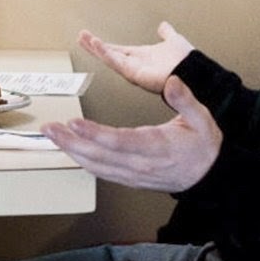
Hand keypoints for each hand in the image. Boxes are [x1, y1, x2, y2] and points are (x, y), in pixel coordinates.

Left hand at [41, 76, 221, 192]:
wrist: (210, 176)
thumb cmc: (204, 147)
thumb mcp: (202, 119)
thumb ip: (186, 99)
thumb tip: (173, 81)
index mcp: (157, 146)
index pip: (120, 141)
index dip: (94, 133)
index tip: (75, 122)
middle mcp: (141, 163)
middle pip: (99, 155)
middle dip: (71, 141)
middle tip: (49, 128)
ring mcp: (134, 174)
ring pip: (96, 165)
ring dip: (71, 150)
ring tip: (52, 135)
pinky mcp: (130, 179)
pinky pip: (101, 172)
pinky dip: (82, 161)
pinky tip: (69, 150)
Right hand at [79, 22, 193, 94]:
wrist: (195, 72)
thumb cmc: (187, 62)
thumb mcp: (174, 40)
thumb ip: (167, 33)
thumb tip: (163, 26)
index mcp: (142, 57)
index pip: (117, 50)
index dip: (104, 45)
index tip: (91, 38)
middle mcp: (136, 64)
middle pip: (109, 54)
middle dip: (94, 46)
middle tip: (81, 37)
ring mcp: (134, 70)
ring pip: (110, 58)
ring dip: (96, 48)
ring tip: (84, 38)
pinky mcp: (135, 74)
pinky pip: (117, 63)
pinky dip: (106, 54)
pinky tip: (97, 45)